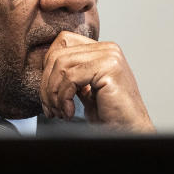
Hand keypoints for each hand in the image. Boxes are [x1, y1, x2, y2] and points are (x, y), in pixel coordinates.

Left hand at [39, 31, 153, 131]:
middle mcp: (107, 49)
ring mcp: (109, 57)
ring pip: (61, 66)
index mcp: (102, 50)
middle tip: (50, 107)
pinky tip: (69, 112)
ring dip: (53, 94)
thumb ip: (71, 75)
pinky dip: (63, 98)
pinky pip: (70, 78)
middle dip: (46, 84)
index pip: (62, 42)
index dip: (48, 66)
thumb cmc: (109, 114)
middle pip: (58, 55)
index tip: (48, 91)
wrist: (129, 130)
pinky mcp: (108, 69)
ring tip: (59, 112)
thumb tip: (45, 70)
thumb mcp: (85, 89)